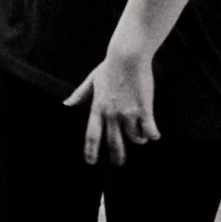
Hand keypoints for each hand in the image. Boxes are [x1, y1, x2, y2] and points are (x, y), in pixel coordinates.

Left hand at [64, 48, 159, 165]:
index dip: (90, 150)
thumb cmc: (109, 68)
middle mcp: (111, 114)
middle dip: (117, 156)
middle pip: (113, 142)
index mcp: (97, 108)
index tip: (91, 162)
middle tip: (118, 164)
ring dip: (138, 140)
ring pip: (134, 137)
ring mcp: (128, 113)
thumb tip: (66, 104)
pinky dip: (152, 134)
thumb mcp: (91, 81)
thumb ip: (80, 95)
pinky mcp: (144, 109)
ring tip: (141, 138)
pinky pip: (149, 129)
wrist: (127, 57)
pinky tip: (154, 135)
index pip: (92, 135)